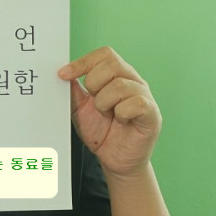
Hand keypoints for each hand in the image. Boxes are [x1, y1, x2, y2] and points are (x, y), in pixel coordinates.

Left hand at [58, 46, 160, 175]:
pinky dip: (121, 114)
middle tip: (94, 103)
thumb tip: (63, 73)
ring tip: (107, 115)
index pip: (104, 55)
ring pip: (120, 85)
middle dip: (94, 84)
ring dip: (104, 103)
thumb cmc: (102, 133)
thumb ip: (73, 91)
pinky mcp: (152, 113)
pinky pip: (135, 103)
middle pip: (112, 64)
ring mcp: (144, 96)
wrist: (115, 160)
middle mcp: (133, 81)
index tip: (63, 74)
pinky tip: (121, 121)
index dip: (83, 62)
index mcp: (117, 76)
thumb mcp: (79, 109)